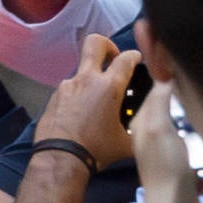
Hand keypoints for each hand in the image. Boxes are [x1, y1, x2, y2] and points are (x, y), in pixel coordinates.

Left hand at [38, 32, 139, 169]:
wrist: (60, 160)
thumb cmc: (95, 151)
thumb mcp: (126, 143)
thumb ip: (139, 129)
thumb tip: (148, 129)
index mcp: (109, 87)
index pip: (126, 58)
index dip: (134, 56)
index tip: (136, 60)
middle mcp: (87, 80)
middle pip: (95, 43)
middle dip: (107, 45)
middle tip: (113, 59)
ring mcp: (67, 86)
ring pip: (81, 69)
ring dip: (91, 78)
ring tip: (95, 99)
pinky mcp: (54, 97)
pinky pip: (69, 88)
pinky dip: (77, 95)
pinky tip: (80, 112)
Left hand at [132, 78, 198, 202]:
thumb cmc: (165, 165)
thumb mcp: (159, 127)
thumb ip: (160, 100)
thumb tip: (165, 73)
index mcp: (141, 119)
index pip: (155, 87)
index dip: (169, 75)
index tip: (188, 63)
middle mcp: (150, 129)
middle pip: (166, 100)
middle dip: (180, 89)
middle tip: (200, 78)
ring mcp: (164, 143)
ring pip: (176, 114)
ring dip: (188, 105)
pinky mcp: (177, 155)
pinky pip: (185, 130)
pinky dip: (193, 122)